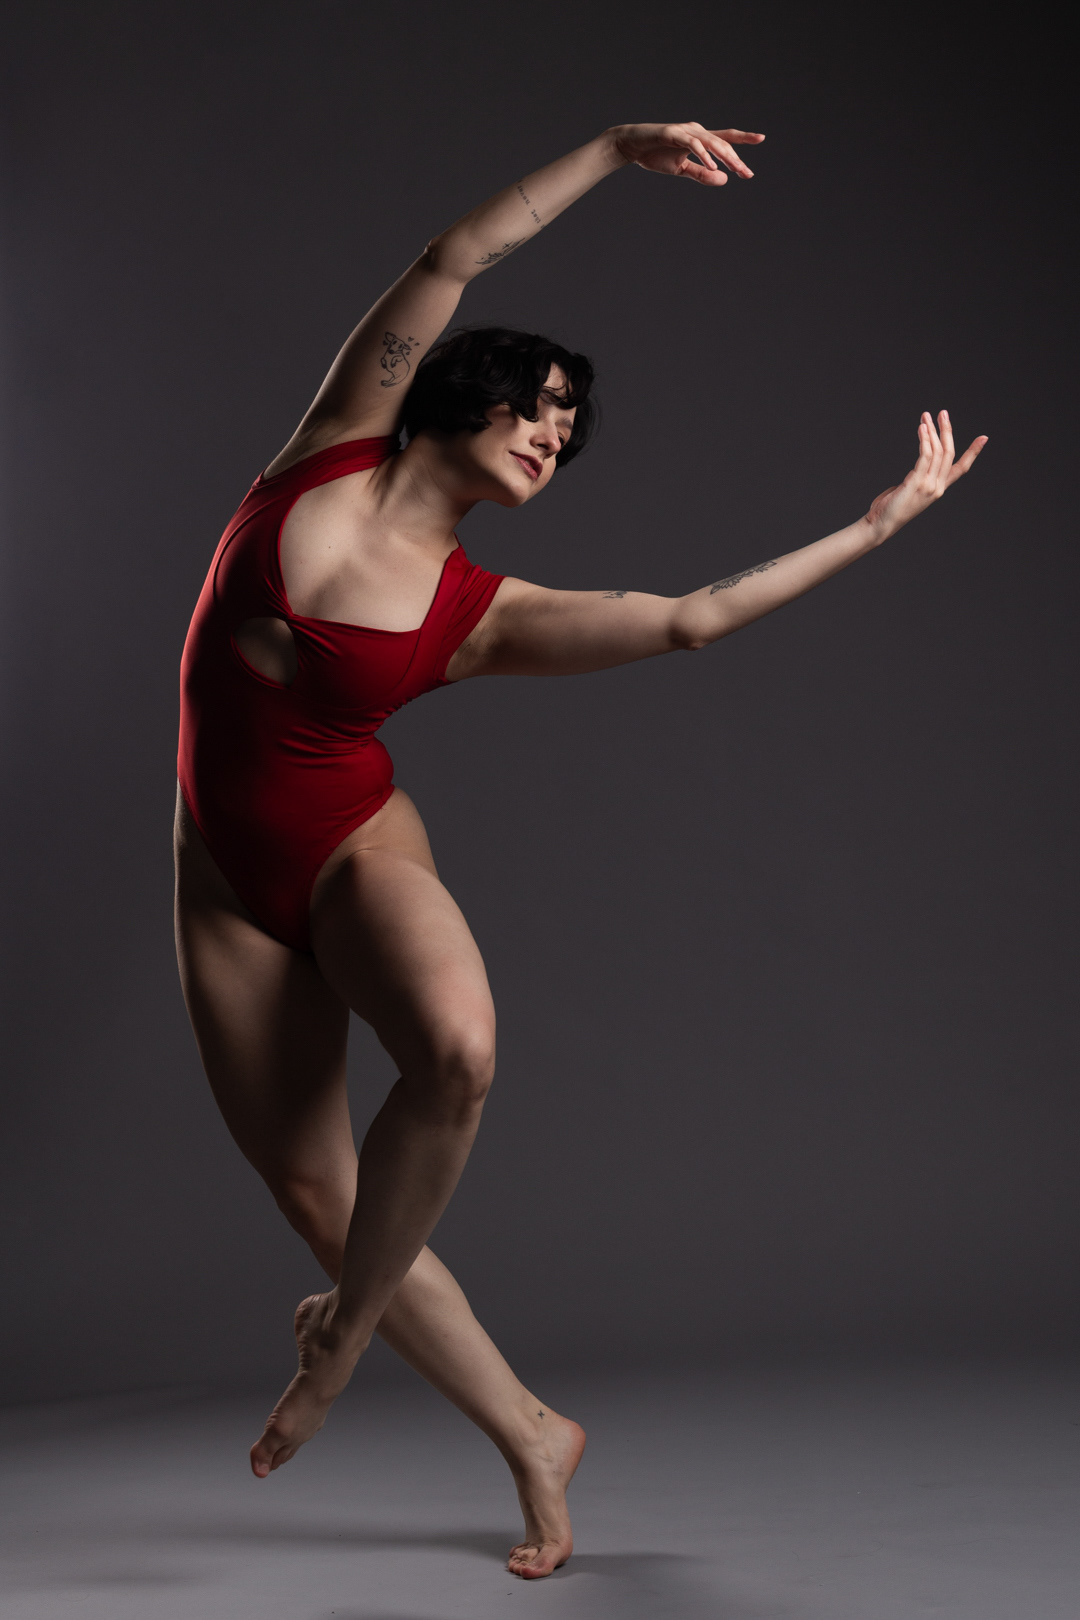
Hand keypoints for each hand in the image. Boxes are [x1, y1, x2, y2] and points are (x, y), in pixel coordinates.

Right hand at [609, 123, 764, 185]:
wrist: (631, 146)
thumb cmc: (655, 155)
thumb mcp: (682, 170)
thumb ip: (702, 174)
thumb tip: (724, 179)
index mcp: (700, 138)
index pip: (725, 138)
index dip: (744, 137)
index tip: (761, 138)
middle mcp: (696, 131)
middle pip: (722, 143)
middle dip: (736, 159)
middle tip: (747, 174)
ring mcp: (685, 131)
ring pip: (712, 142)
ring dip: (725, 156)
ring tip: (737, 169)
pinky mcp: (673, 133)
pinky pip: (693, 144)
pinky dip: (704, 154)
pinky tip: (713, 165)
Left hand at [865, 411, 987, 541]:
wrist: (880, 525)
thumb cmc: (890, 508)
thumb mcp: (909, 490)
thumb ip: (916, 478)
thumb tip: (916, 469)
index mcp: (938, 489)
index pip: (961, 468)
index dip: (973, 452)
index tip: (984, 438)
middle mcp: (937, 487)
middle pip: (949, 453)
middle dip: (947, 431)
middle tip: (943, 413)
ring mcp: (928, 486)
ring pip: (937, 451)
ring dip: (932, 431)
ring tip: (926, 416)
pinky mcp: (916, 482)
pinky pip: (925, 456)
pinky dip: (925, 440)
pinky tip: (922, 429)